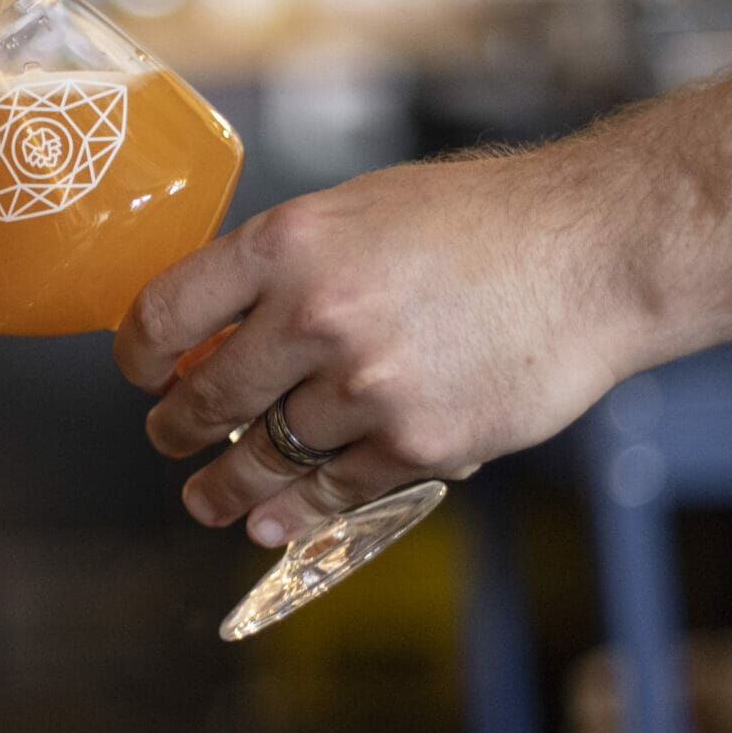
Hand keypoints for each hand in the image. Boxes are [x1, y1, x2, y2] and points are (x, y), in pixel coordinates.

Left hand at [114, 149, 649, 547]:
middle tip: (167, 436)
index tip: (140, 370)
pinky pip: (333, 491)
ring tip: (208, 497)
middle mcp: (315, 316)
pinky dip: (295, 512)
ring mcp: (365, 387)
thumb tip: (222, 327)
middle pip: (208, 397)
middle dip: (175, 427)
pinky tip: (272, 521)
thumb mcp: (357, 211)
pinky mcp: (417, 442)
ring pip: (265, 456)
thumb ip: (285, 266)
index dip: (139, 351)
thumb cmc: (479, 221)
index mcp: (287, 243)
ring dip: (226, 484)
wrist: (592, 254)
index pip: (168, 310)